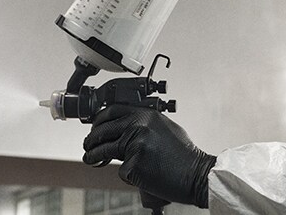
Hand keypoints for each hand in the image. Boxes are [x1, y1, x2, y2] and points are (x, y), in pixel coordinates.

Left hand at [83, 106, 215, 207]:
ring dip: (94, 156)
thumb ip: (144, 123)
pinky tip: (138, 174)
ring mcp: (134, 146)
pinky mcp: (133, 166)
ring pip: (105, 151)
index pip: (112, 111)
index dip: (99, 119)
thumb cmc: (184, 154)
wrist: (196, 174)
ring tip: (91, 159)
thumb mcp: (165, 128)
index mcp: (146, 114)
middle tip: (88, 145)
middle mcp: (138, 127)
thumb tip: (124, 124)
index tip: (94, 126)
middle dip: (91, 140)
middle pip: (103, 131)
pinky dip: (126, 173)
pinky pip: (121, 170)